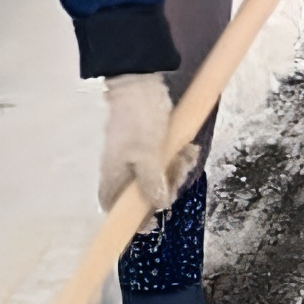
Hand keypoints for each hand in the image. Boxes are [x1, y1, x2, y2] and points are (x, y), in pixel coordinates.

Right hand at [100, 73, 197, 221]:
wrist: (140, 82)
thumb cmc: (140, 121)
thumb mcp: (147, 155)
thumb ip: (151, 183)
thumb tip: (159, 206)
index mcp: (114, 173)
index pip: (113, 205)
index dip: (129, 219)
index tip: (153, 221)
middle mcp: (123, 167)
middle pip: (143, 193)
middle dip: (166, 187)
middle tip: (179, 173)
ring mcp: (138, 155)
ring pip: (159, 175)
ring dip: (177, 169)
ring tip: (188, 155)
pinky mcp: (152, 144)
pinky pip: (166, 159)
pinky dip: (179, 156)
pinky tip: (189, 149)